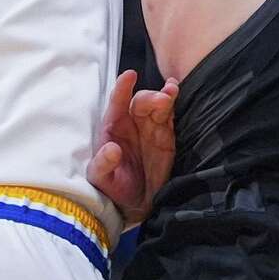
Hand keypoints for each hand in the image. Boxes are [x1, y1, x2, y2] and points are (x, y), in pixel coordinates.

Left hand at [87, 69, 179, 229]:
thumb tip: (111, 149)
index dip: (122, 88)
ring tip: (171, 92)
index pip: (116, 103)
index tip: (130, 75)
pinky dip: (174, 105)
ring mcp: (150, 127)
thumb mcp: (102, 179)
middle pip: (141, 102)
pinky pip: (170, 115)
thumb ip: (103, 164)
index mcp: (112, 128)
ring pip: (157, 105)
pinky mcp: (166, 135)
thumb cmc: (112, 188)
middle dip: (150, 97)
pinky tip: (176, 95)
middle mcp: (131, 123)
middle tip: (161, 101)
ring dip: (164, 96)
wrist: (134, 204)